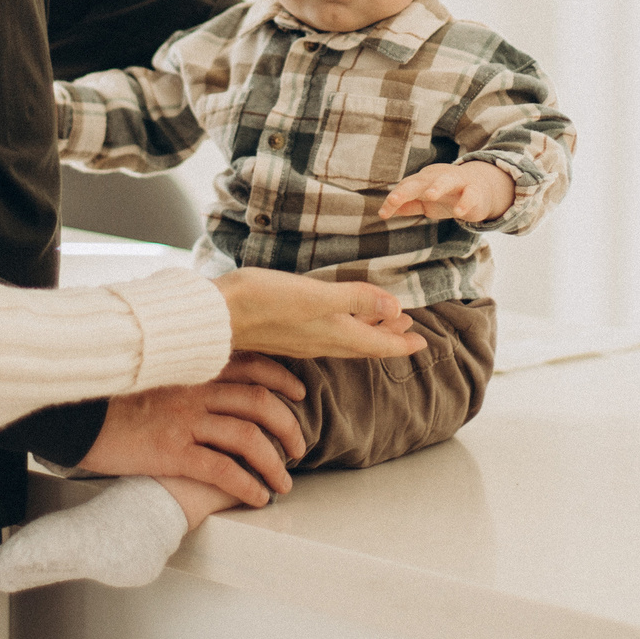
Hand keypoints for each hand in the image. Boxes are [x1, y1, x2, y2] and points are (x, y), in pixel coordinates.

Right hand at [75, 378, 306, 507]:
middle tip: (298, 448)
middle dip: (288, 427)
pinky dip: (246, 485)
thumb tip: (205, 380)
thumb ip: (181, 373)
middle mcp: (193, 390)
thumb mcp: (150, 373)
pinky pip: (221, 470)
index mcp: (191, 367)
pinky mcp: (171, 453)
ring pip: (248, 438)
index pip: (251, 365)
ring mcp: (183, 421)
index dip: (281, 378)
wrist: (70, 415)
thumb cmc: (107, 398)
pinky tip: (257, 497)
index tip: (298, 392)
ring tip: (283, 483)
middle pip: (259, 403)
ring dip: (274, 463)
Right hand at [213, 269, 420, 359]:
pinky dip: (344, 327)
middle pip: (365, 343)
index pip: (378, 343)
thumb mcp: (316, 295)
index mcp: (334, 334)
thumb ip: (356, 299)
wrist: (217, 315)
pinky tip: (338, 318)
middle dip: (388, 336)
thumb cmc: (263, 302)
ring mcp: (302, 340)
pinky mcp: (286, 333)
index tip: (422, 341)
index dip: (402, 342)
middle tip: (408, 329)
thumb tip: (395, 307)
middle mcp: (321, 342)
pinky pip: (326, 335)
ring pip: (346, 339)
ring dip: (368, 330)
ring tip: (383, 320)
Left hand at [380, 160, 514, 223]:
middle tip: (393, 199)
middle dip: (406, 190)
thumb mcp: (425, 202)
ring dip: (438, 187)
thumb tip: (384, 212)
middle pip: (420, 182)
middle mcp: (439, 178)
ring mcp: (458, 182)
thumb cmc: (447, 196)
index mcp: (424, 180)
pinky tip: (459, 212)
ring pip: (447, 181)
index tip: (383, 214)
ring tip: (430, 195)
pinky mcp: (475, 191)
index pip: (405, 188)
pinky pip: (470, 195)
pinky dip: (465, 202)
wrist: (481, 189)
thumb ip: (408, 205)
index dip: (394, 200)